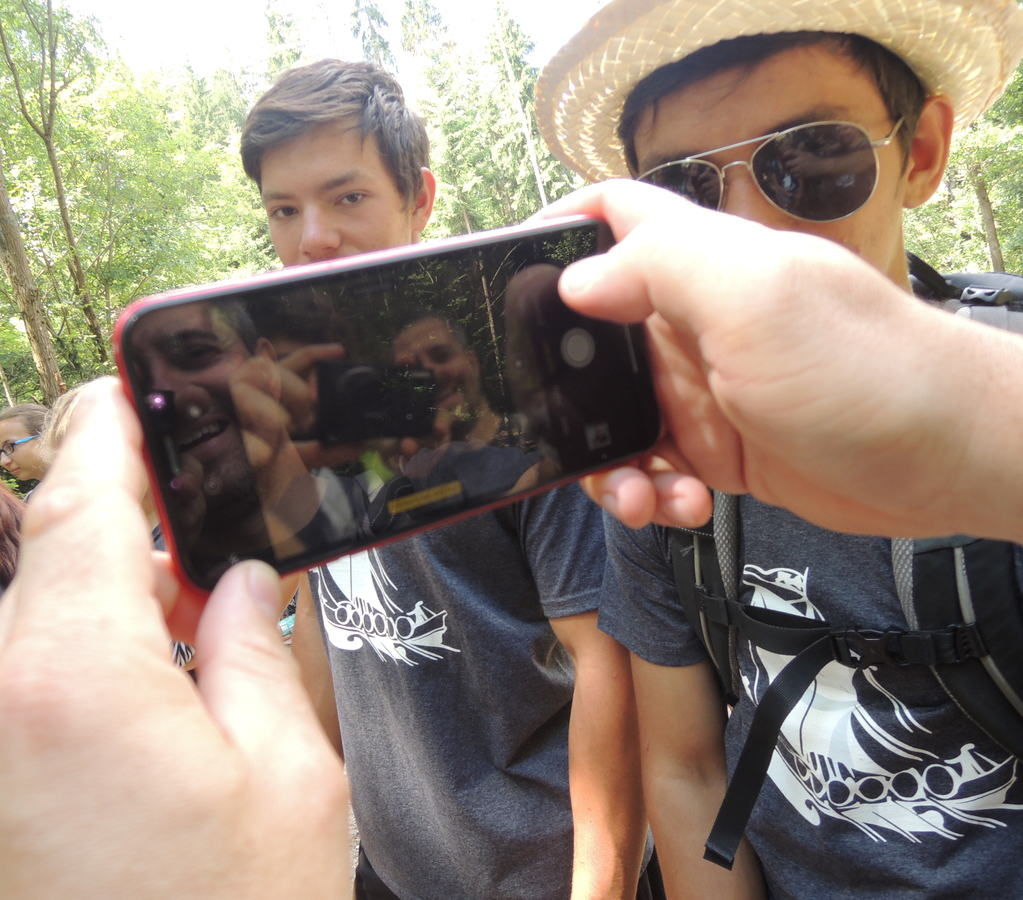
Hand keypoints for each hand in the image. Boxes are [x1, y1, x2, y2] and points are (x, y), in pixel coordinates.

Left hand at [0, 378, 349, 899]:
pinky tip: (121, 782)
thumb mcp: (286, 788)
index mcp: (69, 681)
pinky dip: (54, 727)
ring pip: (19, 669)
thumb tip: (228, 584)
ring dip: (93, 659)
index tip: (122, 384)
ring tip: (177, 705)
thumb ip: (248, 656)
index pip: (81, 503)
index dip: (105, 430)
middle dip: (122, 569)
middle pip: (49, 587)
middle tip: (201, 582)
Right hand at [539, 180, 1022, 540]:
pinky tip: (681, 505)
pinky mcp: (719, 449)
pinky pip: (653, 469)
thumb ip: (661, 269)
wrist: (947, 459)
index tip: (505, 279)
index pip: (611, 217)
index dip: (555, 232)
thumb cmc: (864, 371)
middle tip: (556, 426)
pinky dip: (651, 493)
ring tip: (636, 493)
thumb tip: (574, 278)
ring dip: (606, 461)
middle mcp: (689, 322)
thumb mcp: (755, 302)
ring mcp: (703, 389)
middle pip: (590, 336)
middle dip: (563, 385)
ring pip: (612, 418)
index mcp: (695, 266)